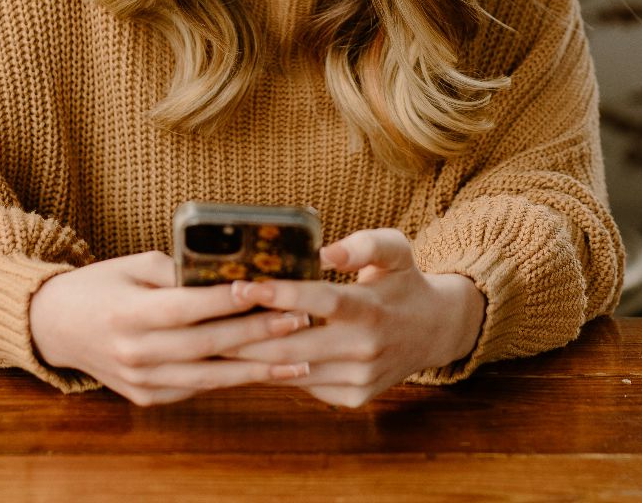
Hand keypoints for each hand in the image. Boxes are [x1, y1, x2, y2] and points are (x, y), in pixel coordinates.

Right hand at [28, 251, 313, 405]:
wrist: (56, 328)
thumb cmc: (101, 286)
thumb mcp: (133, 265)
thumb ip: (178, 270)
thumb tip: (232, 269)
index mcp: (127, 314)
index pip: (186, 307)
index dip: (226, 300)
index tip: (264, 288)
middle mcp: (134, 352)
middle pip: (206, 345)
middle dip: (257, 333)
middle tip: (299, 319)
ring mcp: (140, 381)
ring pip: (209, 378)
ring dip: (258, 369)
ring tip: (299, 358)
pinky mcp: (147, 397)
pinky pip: (196, 389)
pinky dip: (232, 379)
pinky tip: (266, 371)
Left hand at [224, 228, 484, 407]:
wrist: (433, 331)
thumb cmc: (403, 282)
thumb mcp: (395, 250)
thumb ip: (364, 244)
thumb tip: (325, 251)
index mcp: (372, 309)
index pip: (321, 302)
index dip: (281, 294)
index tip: (243, 285)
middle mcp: (365, 349)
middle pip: (294, 345)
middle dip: (247, 333)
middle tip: (208, 318)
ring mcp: (358, 379)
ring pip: (292, 371)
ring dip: (251, 357)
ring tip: (214, 339)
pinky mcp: (352, 397)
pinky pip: (303, 385)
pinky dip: (274, 371)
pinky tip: (247, 357)